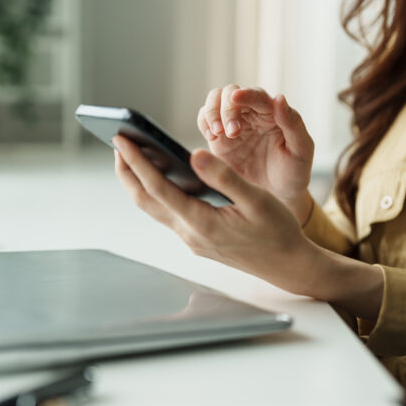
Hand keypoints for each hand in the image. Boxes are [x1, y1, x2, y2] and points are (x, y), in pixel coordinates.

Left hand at [113, 134, 316, 294]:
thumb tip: (193, 154)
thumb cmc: (277, 231)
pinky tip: (162, 175)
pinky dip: (156, 191)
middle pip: (144, 200)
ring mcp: (191, 239)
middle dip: (127, 171)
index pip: (158, 188)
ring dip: (138, 182)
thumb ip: (224, 177)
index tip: (122, 140)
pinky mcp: (196, 239)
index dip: (137, 162)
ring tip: (132, 155)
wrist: (288, 265)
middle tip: (117, 142)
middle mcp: (190, 233)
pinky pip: (167, 212)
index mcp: (202, 222)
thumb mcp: (257, 199)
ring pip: (153, 208)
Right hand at [197, 84, 313, 223]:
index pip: (257, 96)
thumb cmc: (293, 173)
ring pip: (215, 100)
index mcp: (273, 113)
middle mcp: (251, 114)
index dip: (246, 94)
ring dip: (212, 112)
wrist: (276, 197)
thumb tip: (279, 98)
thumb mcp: (301, 151)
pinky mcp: (218, 138)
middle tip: (232, 133)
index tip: (236, 98)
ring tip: (217, 134)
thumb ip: (293, 124)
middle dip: (227, 109)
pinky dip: (203, 122)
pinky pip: (205, 119)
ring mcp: (232, 124)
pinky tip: (211, 137)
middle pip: (230, 93)